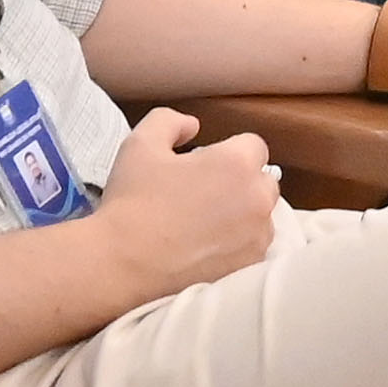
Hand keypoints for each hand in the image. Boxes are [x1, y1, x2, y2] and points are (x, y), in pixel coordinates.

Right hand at [87, 106, 279, 302]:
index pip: (253, 145)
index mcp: (237, 163)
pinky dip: (238, 243)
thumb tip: (193, 126)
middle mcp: (257, 197)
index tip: (204, 165)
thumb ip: (171, 121)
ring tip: (204, 222)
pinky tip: (206, 245)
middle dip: (241, 182)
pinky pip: (254, 245)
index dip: (228, 152)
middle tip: (203, 193)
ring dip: (242, 213)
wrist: (124, 263)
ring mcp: (257, 235)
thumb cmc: (134, 201)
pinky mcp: (249, 265)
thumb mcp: (141, 144)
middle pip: (263, 180)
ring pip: (261, 214)